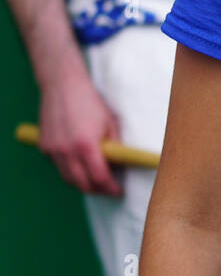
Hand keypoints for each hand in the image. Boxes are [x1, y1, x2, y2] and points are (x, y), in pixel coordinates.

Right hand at [37, 59, 123, 195]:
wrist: (63, 84)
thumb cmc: (90, 101)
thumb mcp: (110, 123)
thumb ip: (115, 147)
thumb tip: (121, 165)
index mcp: (86, 145)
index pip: (100, 178)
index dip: (110, 188)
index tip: (118, 191)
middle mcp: (67, 151)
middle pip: (82, 184)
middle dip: (97, 190)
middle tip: (107, 190)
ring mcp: (53, 149)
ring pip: (68, 178)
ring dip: (82, 183)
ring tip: (94, 181)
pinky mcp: (44, 146)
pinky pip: (58, 166)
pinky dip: (69, 170)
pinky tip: (79, 166)